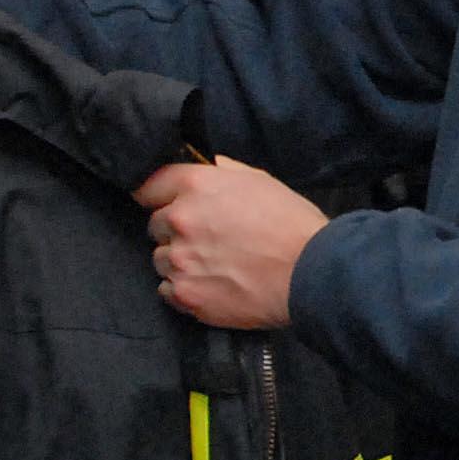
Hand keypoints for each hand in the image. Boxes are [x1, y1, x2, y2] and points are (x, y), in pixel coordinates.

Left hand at [133, 158, 324, 330]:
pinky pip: (166, 290)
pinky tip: (211, 285)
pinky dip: (183, 288)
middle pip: (155, 225)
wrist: (309, 274)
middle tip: (206, 239)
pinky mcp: (185, 294)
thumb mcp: (261, 180)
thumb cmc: (292, 225)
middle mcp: (180, 220)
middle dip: (175, 231)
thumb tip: (208, 166)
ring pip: (160, 259)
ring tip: (213, 265)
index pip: (149, 186)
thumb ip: (224, 171)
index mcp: (196, 186)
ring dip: (179, 261)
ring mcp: (180, 260)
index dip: (158, 196)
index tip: (164, 204)